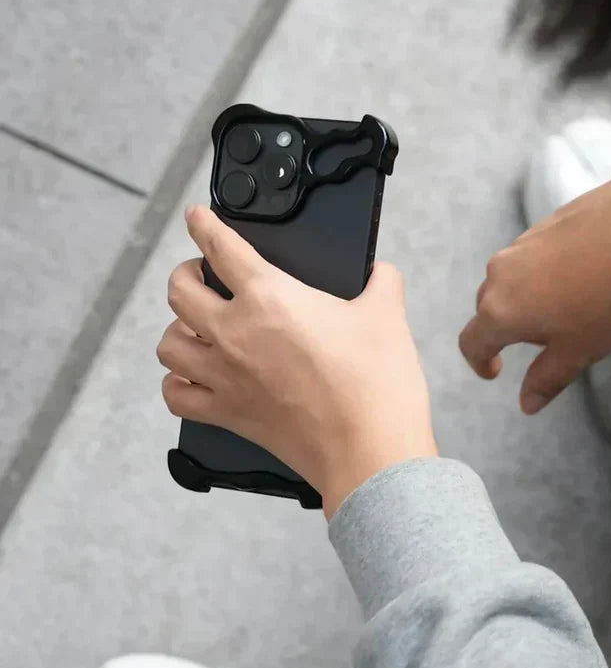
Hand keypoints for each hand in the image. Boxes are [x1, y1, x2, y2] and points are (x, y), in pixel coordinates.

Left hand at [158, 207, 436, 516]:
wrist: (368, 449)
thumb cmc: (375, 384)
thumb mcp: (386, 316)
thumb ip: (381, 283)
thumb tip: (381, 274)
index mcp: (270, 297)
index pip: (222, 247)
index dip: (204, 225)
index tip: (197, 218)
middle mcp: (235, 333)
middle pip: (179, 291)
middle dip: (185, 274)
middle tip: (200, 274)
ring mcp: (226, 376)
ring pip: (168, 343)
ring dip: (177, 328)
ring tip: (195, 326)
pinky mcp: (228, 414)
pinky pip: (176, 395)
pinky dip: (177, 382)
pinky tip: (191, 377)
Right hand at [459, 152, 610, 413]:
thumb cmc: (609, 296)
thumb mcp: (579, 350)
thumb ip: (546, 379)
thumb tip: (526, 404)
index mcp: (500, 311)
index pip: (471, 342)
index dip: (479, 363)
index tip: (496, 372)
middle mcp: (498, 275)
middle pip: (487, 310)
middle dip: (506, 331)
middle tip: (546, 342)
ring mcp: (518, 245)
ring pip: (508, 282)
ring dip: (524, 300)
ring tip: (566, 308)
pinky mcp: (540, 225)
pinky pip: (527, 260)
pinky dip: (539, 275)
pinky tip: (577, 277)